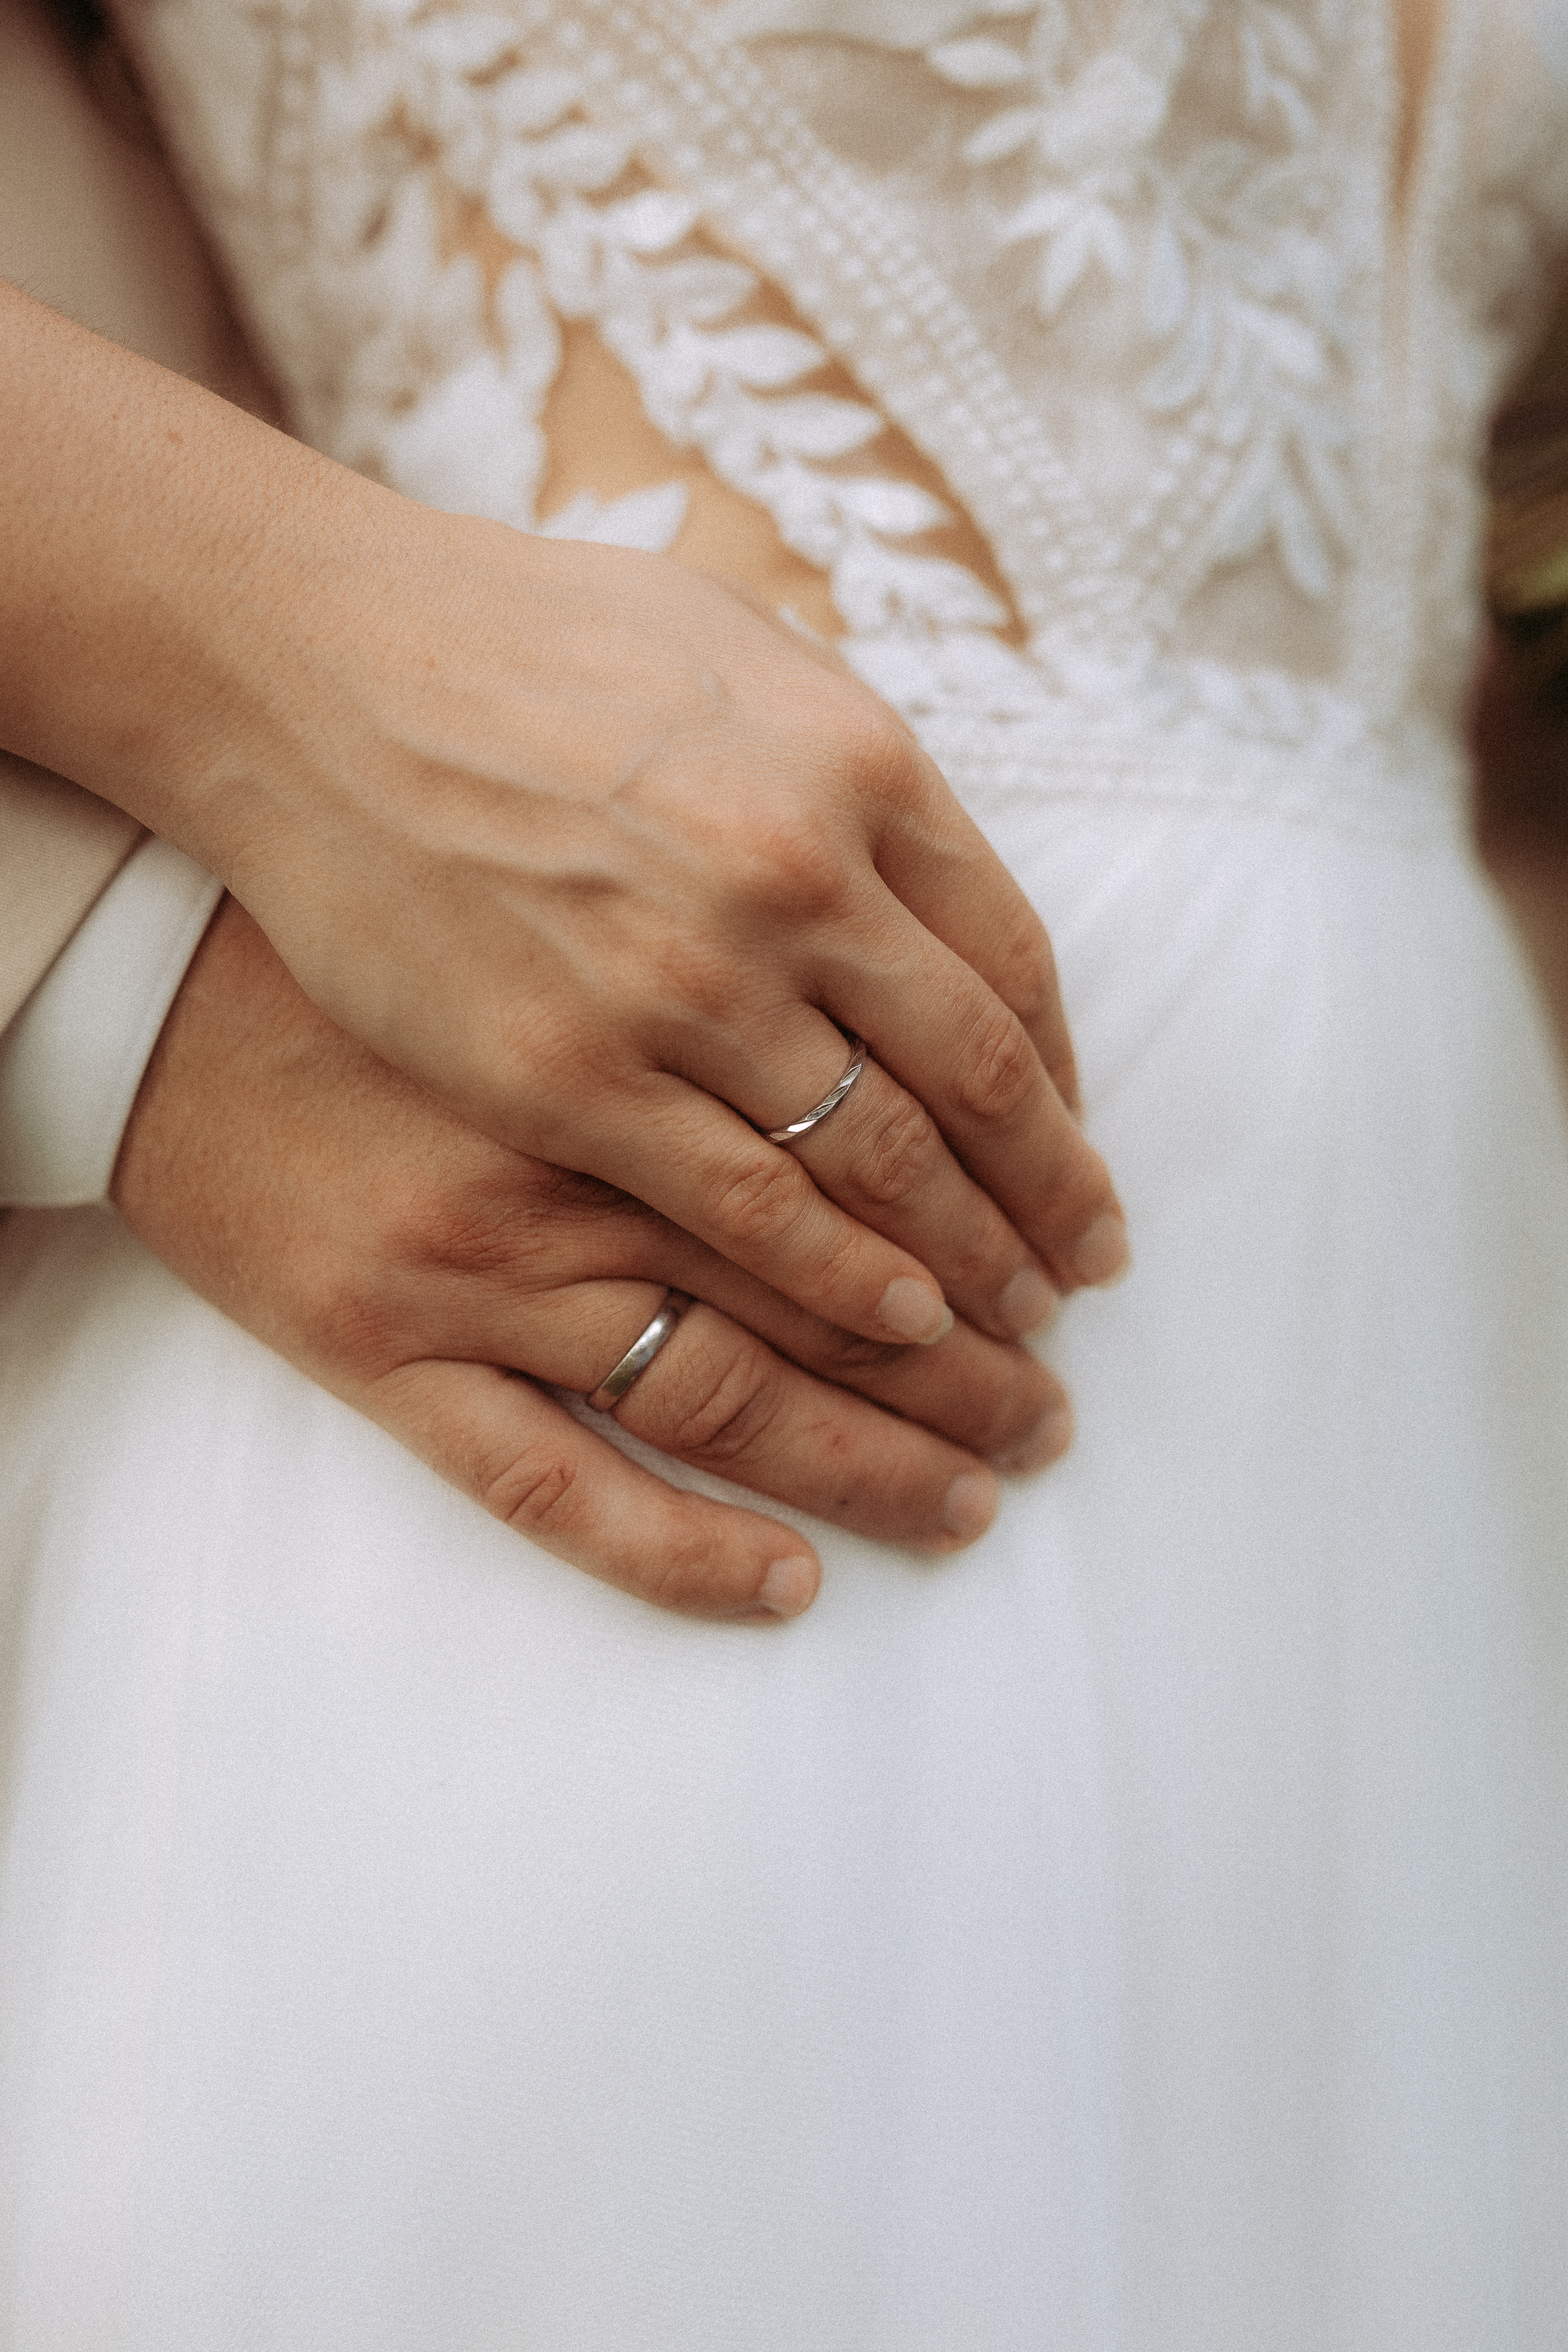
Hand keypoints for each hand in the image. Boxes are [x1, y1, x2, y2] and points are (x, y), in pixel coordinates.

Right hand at [112, 898, 1072, 1618]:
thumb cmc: (388, 940)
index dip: (985, 1233)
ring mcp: (477, 1275)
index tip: (1064, 1276)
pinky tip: (785, 1585)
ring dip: (868, 1461)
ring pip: (720, 1395)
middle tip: (1054, 1416)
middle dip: (965, 1366)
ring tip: (977, 1499)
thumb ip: (720, 953)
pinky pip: (547, 1483)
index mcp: (635, 1043)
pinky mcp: (384, 1353)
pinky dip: (674, 1549)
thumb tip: (892, 1005)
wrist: (164, 987)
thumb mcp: (570, 903)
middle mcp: (575, 1169)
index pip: (867, 1163)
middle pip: (822, 1294)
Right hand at [213, 525, 1128, 1345]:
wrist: (310, 668)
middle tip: (1087, 1271)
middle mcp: (791, 880)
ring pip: (876, 1168)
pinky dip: (839, 1282)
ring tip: (1016, 1330)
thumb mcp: (730, 647)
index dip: (1059, 1082)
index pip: (1012, 964)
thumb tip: (932, 879)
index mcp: (853, 766)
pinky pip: (746, 1214)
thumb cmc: (517, 645)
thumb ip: (845, 765)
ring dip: (965, 1263)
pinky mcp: (566, 1078)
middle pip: (972, 1083)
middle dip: (1046, 1197)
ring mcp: (679, 988)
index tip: (1073, 1146)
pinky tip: (899, 1324)